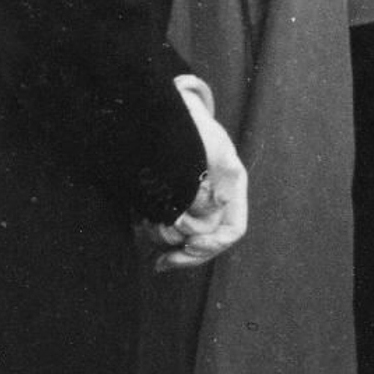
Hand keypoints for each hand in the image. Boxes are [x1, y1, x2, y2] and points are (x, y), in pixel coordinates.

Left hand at [151, 76, 247, 268]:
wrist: (169, 119)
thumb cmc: (195, 130)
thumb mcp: (213, 146)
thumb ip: (221, 171)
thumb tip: (222, 202)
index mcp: (232, 192)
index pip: (233, 230)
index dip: (213, 244)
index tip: (188, 244)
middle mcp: (216, 205)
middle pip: (207, 244)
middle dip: (184, 253)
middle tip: (160, 254)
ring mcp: (195, 209)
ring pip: (184, 242)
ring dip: (163, 242)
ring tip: (146, 229)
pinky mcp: (173, 209)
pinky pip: (166, 234)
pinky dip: (152, 236)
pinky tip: (139, 227)